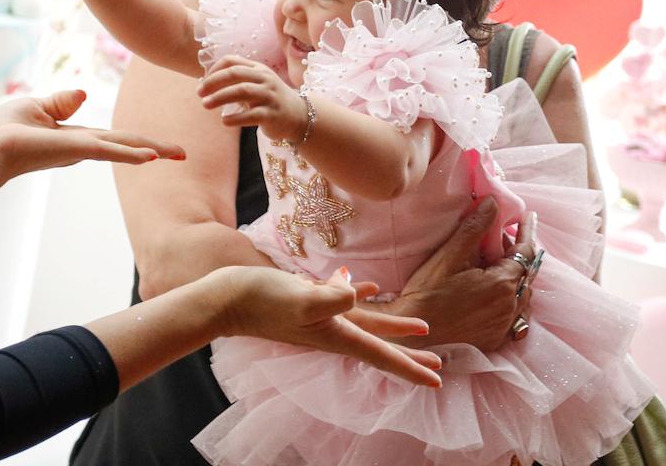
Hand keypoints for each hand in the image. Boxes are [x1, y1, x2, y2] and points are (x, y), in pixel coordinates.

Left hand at [0, 88, 184, 193]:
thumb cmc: (1, 133)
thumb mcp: (34, 108)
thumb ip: (60, 103)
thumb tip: (83, 94)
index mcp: (74, 137)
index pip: (112, 139)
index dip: (136, 141)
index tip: (158, 147)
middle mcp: (82, 146)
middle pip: (125, 144)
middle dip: (155, 148)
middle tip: (183, 153)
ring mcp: (79, 150)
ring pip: (123, 148)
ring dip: (151, 150)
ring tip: (178, 153)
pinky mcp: (73, 150)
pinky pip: (108, 151)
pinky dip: (130, 154)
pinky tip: (151, 156)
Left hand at [197, 55, 306, 141]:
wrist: (299, 116)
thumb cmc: (270, 100)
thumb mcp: (256, 85)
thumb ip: (236, 81)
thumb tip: (206, 84)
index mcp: (258, 69)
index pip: (231, 61)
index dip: (213, 70)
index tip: (203, 83)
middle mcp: (264, 79)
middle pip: (235, 73)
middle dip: (213, 82)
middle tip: (199, 93)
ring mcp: (269, 95)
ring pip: (241, 91)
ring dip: (219, 97)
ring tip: (205, 105)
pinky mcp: (272, 114)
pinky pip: (250, 114)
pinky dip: (235, 117)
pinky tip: (224, 121)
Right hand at [203, 265, 442, 387]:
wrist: (227, 299)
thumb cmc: (262, 300)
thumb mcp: (301, 298)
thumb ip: (331, 298)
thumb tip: (357, 293)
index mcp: (336, 335)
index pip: (382, 355)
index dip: (411, 367)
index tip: (438, 380)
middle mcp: (331, 332)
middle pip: (380, 345)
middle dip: (409, 355)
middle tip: (438, 365)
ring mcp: (319, 319)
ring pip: (366, 324)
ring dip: (392, 326)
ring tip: (419, 329)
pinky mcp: (308, 303)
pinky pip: (343, 302)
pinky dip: (359, 296)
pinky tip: (368, 287)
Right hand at [354, 198, 536, 351]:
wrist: (413, 339)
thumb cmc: (426, 296)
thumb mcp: (447, 258)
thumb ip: (473, 229)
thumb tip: (492, 204)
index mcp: (502, 284)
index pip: (525, 252)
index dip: (527, 231)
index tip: (528, 216)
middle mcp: (510, 307)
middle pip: (525, 273)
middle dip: (517, 253)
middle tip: (501, 237)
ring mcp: (505, 326)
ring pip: (522, 294)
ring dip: (514, 277)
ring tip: (496, 264)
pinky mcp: (497, 339)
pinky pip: (516, 315)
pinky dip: (511, 300)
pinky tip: (495, 294)